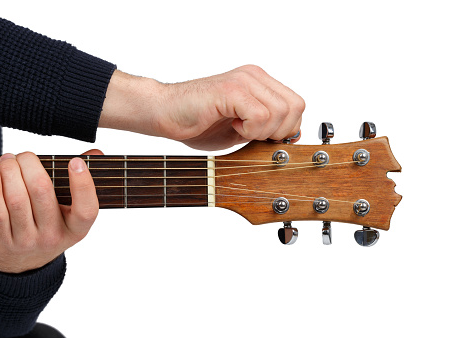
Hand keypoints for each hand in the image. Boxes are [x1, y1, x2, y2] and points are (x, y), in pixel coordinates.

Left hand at [0, 149, 102, 273]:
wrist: (21, 263)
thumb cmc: (50, 226)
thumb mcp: (70, 213)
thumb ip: (82, 180)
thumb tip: (96, 153)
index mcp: (76, 228)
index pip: (86, 209)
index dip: (83, 184)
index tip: (76, 162)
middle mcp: (53, 236)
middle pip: (41, 192)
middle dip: (30, 165)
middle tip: (25, 155)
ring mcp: (27, 240)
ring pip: (16, 198)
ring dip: (9, 171)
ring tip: (7, 159)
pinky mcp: (2, 240)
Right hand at [100, 65, 304, 149]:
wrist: (165, 114)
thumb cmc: (198, 123)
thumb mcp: (242, 129)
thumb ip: (266, 128)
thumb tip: (293, 136)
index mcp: (259, 82)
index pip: (296, 104)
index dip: (287, 128)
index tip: (264, 138)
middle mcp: (254, 76)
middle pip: (295, 107)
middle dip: (279, 131)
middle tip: (252, 135)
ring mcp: (244, 80)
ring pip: (280, 112)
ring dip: (261, 131)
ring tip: (238, 129)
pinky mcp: (231, 90)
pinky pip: (260, 116)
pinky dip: (249, 131)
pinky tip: (232, 126)